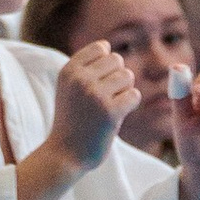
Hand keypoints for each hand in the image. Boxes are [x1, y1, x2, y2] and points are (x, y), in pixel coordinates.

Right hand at [51, 38, 141, 173]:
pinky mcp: (110, 112)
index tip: (98, 82)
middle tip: (105, 98)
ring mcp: (95, 95)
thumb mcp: (69, 87)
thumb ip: (85, 66)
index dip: (106, 64)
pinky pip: (134, 95)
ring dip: (124, 91)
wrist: (65, 154)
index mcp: (69, 70)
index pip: (101, 47)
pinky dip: (130, 105)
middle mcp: (80, 79)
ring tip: (109, 106)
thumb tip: (107, 45)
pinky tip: (117, 115)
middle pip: (118, 60)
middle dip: (117, 77)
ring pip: (128, 76)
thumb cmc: (72, 119)